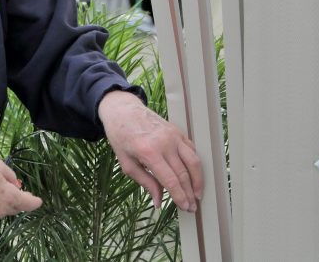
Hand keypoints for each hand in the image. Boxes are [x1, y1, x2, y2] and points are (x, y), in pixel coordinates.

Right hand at [0, 153, 42, 219]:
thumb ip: (10, 176)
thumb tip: (15, 185)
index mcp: (9, 197)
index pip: (28, 204)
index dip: (35, 201)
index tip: (39, 200)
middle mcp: (0, 210)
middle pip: (15, 208)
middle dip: (19, 200)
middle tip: (18, 189)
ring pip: (1, 209)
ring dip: (4, 201)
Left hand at [98, 91, 203, 211]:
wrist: (122, 111)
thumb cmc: (121, 137)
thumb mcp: (126, 163)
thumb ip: (145, 182)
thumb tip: (158, 201)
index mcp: (149, 152)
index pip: (171, 180)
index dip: (180, 196)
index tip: (185, 208)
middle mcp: (164, 143)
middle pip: (184, 173)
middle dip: (189, 193)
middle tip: (192, 207)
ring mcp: (173, 135)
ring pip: (193, 161)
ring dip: (198, 180)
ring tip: (197, 194)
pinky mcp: (177, 131)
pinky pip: (191, 150)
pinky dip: (195, 164)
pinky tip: (193, 175)